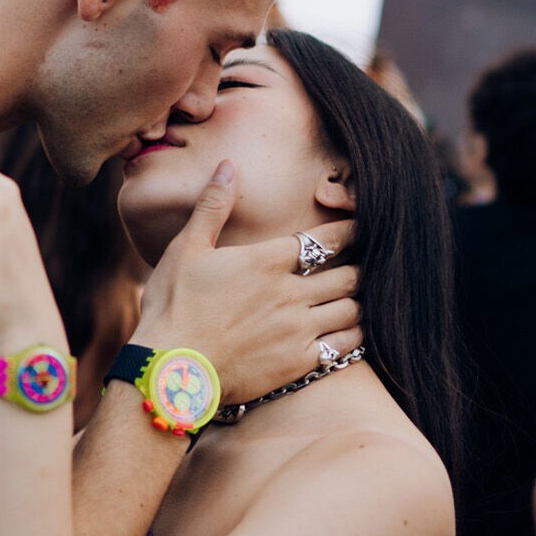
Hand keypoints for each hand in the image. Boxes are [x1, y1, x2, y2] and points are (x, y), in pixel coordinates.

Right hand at [132, 160, 361, 403]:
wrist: (170, 370)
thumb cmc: (173, 307)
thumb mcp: (186, 248)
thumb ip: (213, 206)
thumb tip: (229, 165)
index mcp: (266, 261)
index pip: (325, 239)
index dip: (349, 231)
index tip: (360, 227)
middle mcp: (290, 293)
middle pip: (348, 275)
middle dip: (359, 267)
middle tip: (365, 264)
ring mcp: (297, 330)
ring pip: (351, 309)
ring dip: (358, 301)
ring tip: (358, 297)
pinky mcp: (297, 362)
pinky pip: (345, 347)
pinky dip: (354, 336)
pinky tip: (353, 333)